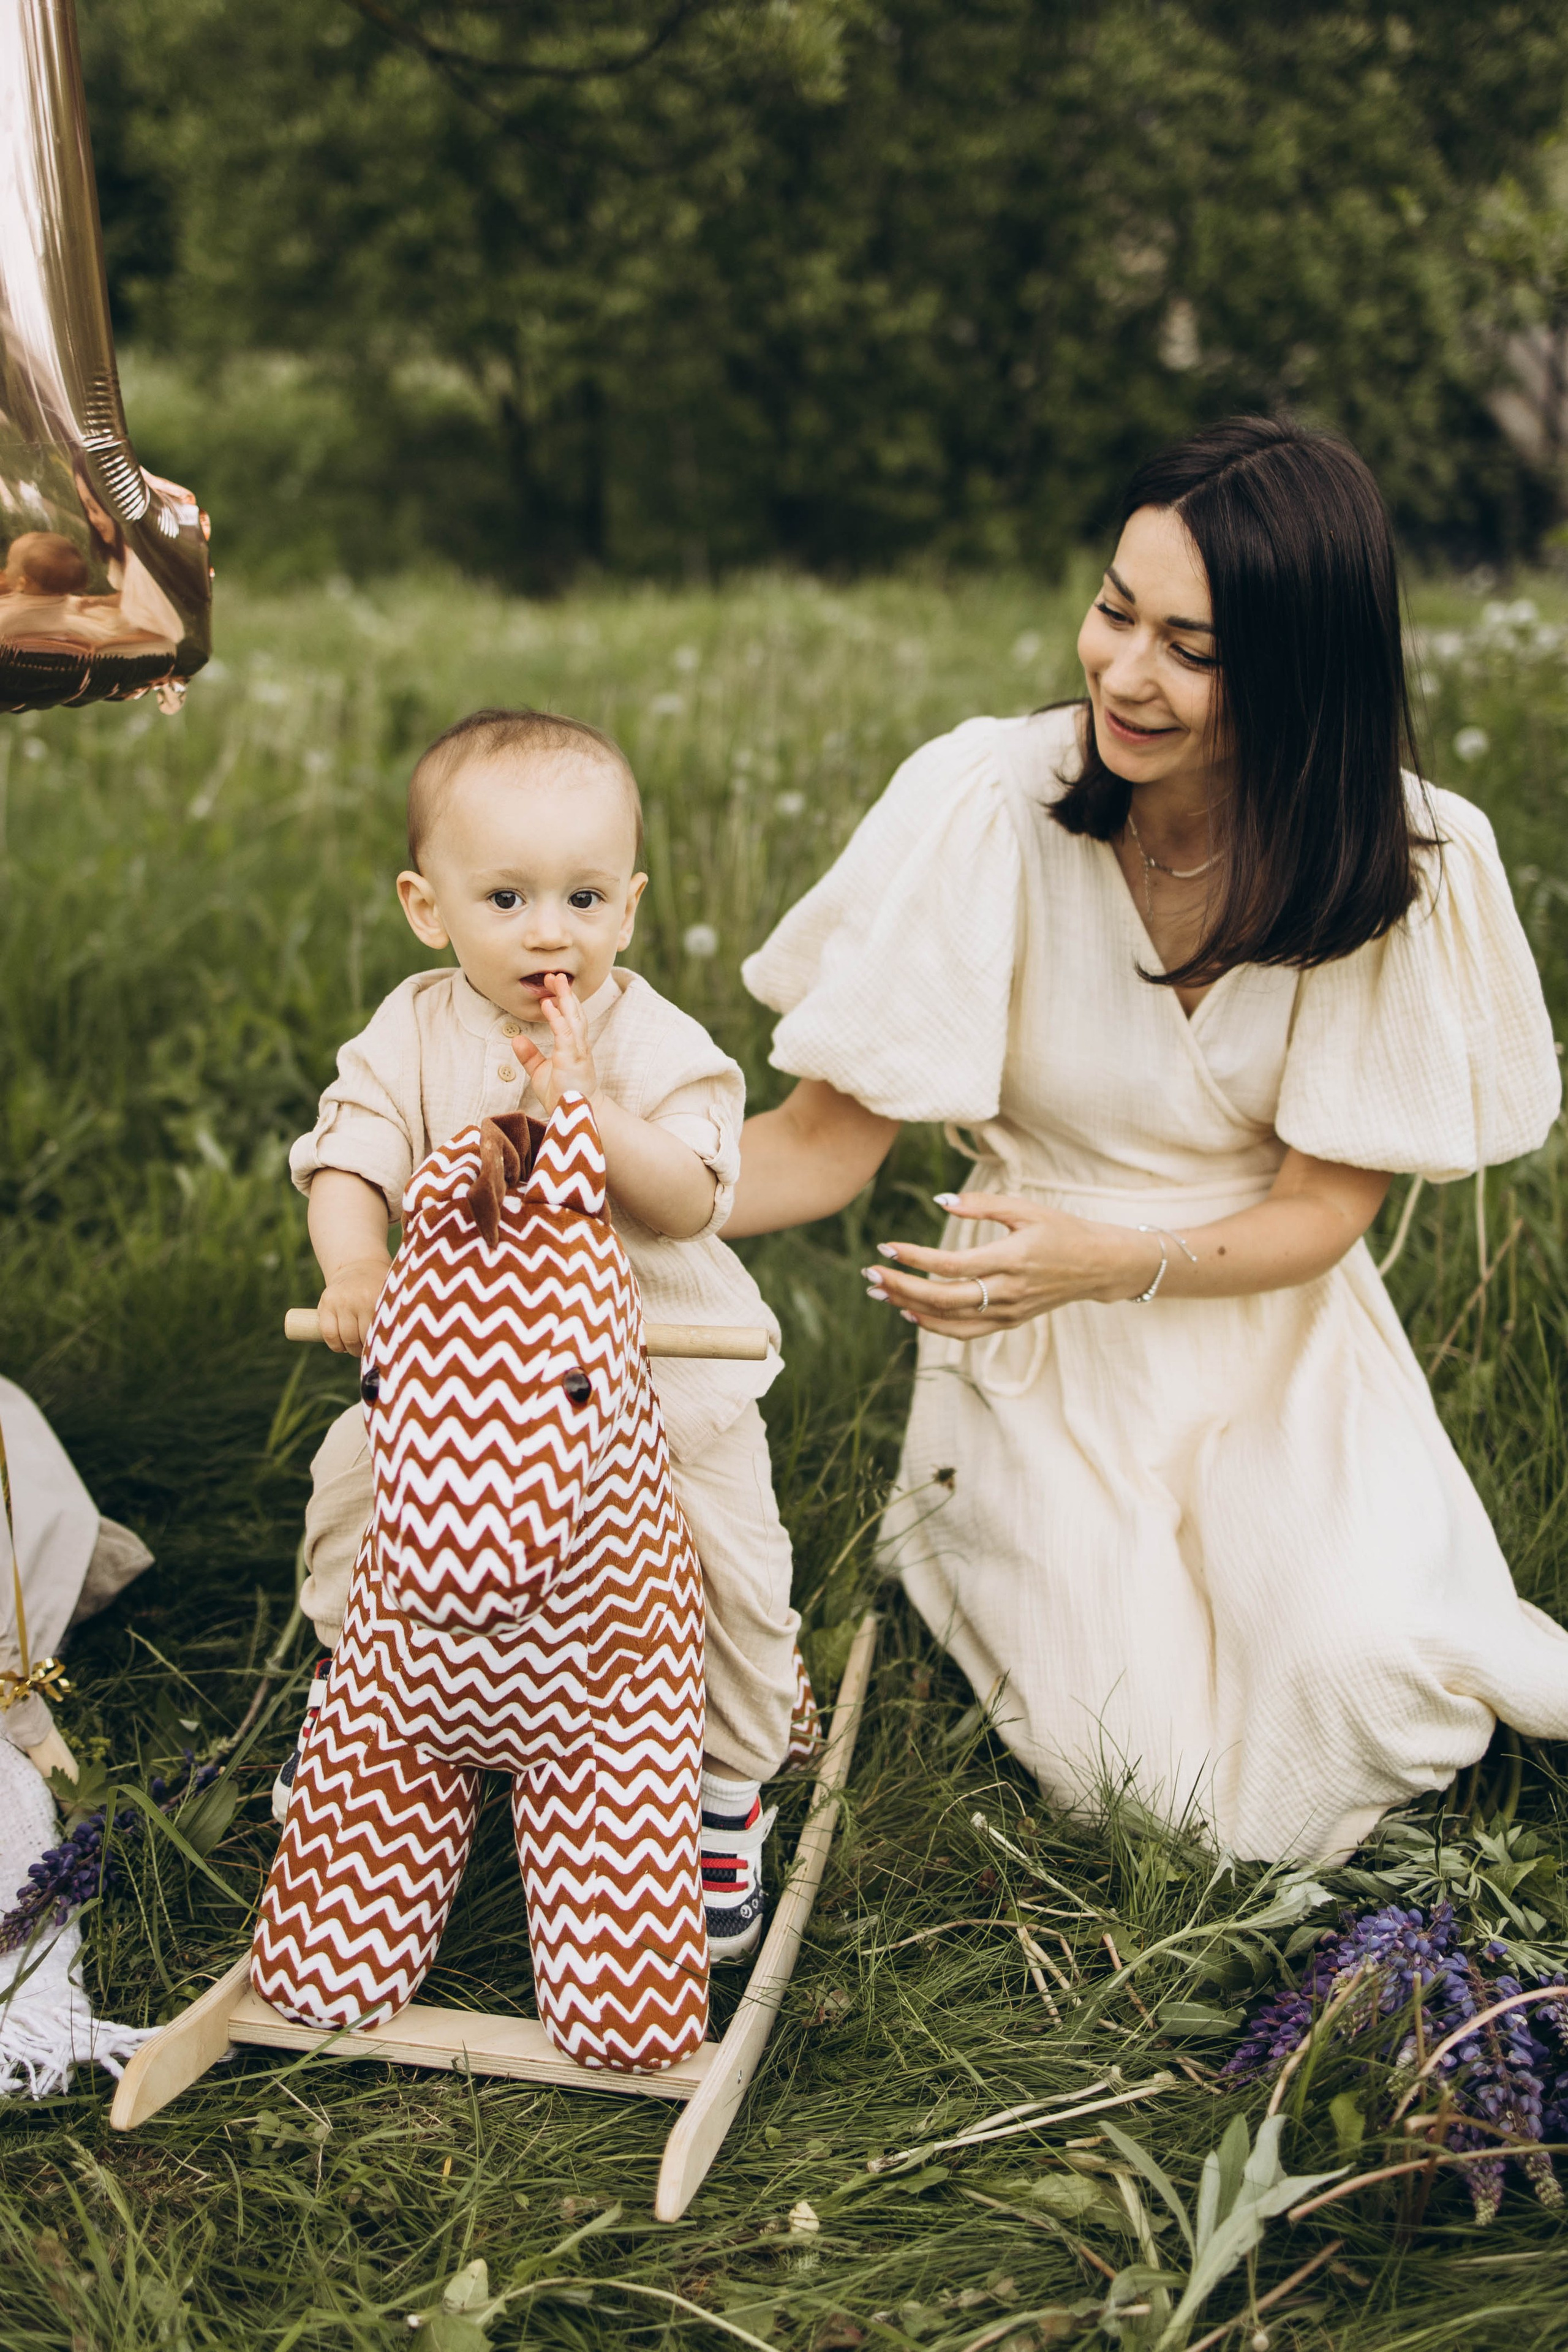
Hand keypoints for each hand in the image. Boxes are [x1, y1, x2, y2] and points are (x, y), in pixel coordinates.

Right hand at [318, 1254, 390, 1353]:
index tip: (386, 1351)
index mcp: (379, 1299)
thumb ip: (398, 1318)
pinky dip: (336, 1345)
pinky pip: (329, 1335)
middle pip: (362, 1340)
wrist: (358, 1266)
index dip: (382, 1348)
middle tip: (372, 1348)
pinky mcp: (326, 1303)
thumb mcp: (393, 1298)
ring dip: (352, 1348)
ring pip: (345, 1340)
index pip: (380, 1335)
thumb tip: (404, 1349)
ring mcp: (341, 1301)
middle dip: (367, 1349)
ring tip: (358, 1345)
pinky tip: (343, 1344)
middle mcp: (359, 1299)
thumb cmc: (381, 1291)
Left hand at [514, 972, 598, 1113]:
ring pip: (573, 1018)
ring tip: (555, 980)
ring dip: (564, 997)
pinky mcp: (573, 1059)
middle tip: (554, 974)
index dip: (562, 1000)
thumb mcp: (540, 1072)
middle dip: (565, 992)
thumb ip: (530, 1056)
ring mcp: (578, 1051)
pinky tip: (549, 1005)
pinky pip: (565, 1034)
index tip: (551, 985)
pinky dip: (557, 1018)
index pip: (569, 1017)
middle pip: (573, 1012)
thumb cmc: (562, 1094)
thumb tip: (516, 1039)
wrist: (577, 1114)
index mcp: (573, 1046)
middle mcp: (579, 1045)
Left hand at [863, 1191, 1156, 1334]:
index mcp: (1013, 1257)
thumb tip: (940, 1200)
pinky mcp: (1011, 1322)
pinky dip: (935, 1327)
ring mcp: (1010, 1311)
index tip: (886, 1246)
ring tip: (880, 1292)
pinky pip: (965, 1332)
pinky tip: (910, 1314)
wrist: (1099, 1265)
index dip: (916, 1258)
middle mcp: (1010, 1290)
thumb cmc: (1061, 1229)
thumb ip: (982, 1204)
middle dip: (902, 1287)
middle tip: (870, 1273)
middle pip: (944, 1298)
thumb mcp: (1026, 1208)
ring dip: (910, 1308)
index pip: (953, 1265)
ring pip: (951, 1319)